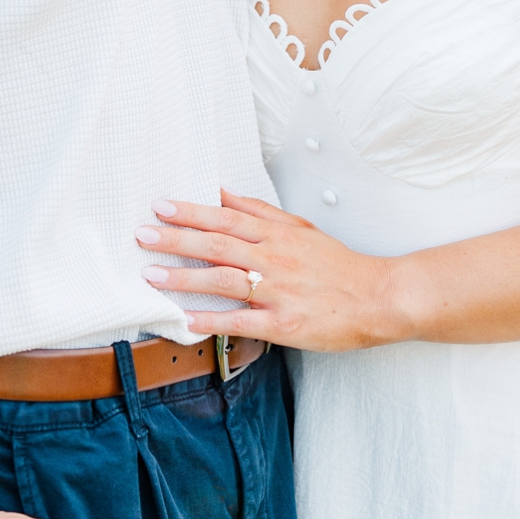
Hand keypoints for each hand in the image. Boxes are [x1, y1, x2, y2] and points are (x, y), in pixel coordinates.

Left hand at [138, 188, 391, 351]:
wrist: (376, 297)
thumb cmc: (336, 264)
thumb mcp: (299, 227)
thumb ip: (259, 211)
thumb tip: (221, 194)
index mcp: (277, 235)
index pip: (226, 218)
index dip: (191, 212)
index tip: (161, 207)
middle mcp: (274, 260)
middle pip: (218, 246)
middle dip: (177, 240)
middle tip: (143, 236)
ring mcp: (278, 293)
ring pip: (224, 280)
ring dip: (184, 278)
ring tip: (152, 275)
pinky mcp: (285, 324)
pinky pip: (242, 322)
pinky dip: (213, 319)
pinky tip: (187, 319)